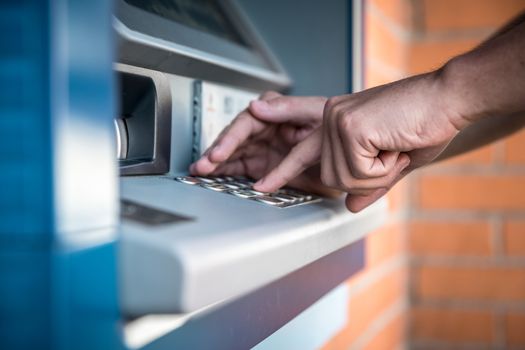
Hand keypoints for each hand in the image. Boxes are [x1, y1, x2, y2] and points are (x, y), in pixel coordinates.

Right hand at [190, 91, 339, 195]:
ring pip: (232, 154)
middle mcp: (264, 128)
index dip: (231, 137)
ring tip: (199, 172)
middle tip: (204, 165)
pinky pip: (239, 169)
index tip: (221, 151)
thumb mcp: (317, 113)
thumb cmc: (337, 126)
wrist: (352, 156)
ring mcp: (261, 147)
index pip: (246, 123)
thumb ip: (287, 109)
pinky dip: (225, 174)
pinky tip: (211, 178)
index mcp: (275, 111)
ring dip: (215, 163)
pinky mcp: (261, 165)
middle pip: (234, 139)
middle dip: (217, 152)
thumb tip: (256, 105)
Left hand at [254, 72, 465, 211]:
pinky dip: (384, 169)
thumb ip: (368, 183)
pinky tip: (395, 146)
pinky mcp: (349, 126)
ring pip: (342, 178)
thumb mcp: (392, 161)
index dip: (282, 171)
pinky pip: (358, 172)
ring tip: (395, 148)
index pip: (302, 150)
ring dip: (378, 173)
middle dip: (366, 178)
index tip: (261, 186)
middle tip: (392, 155)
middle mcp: (329, 117)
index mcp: (335, 122)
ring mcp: (336, 120)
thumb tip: (350, 206)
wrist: (449, 98)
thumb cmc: (424, 125)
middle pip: (329, 177)